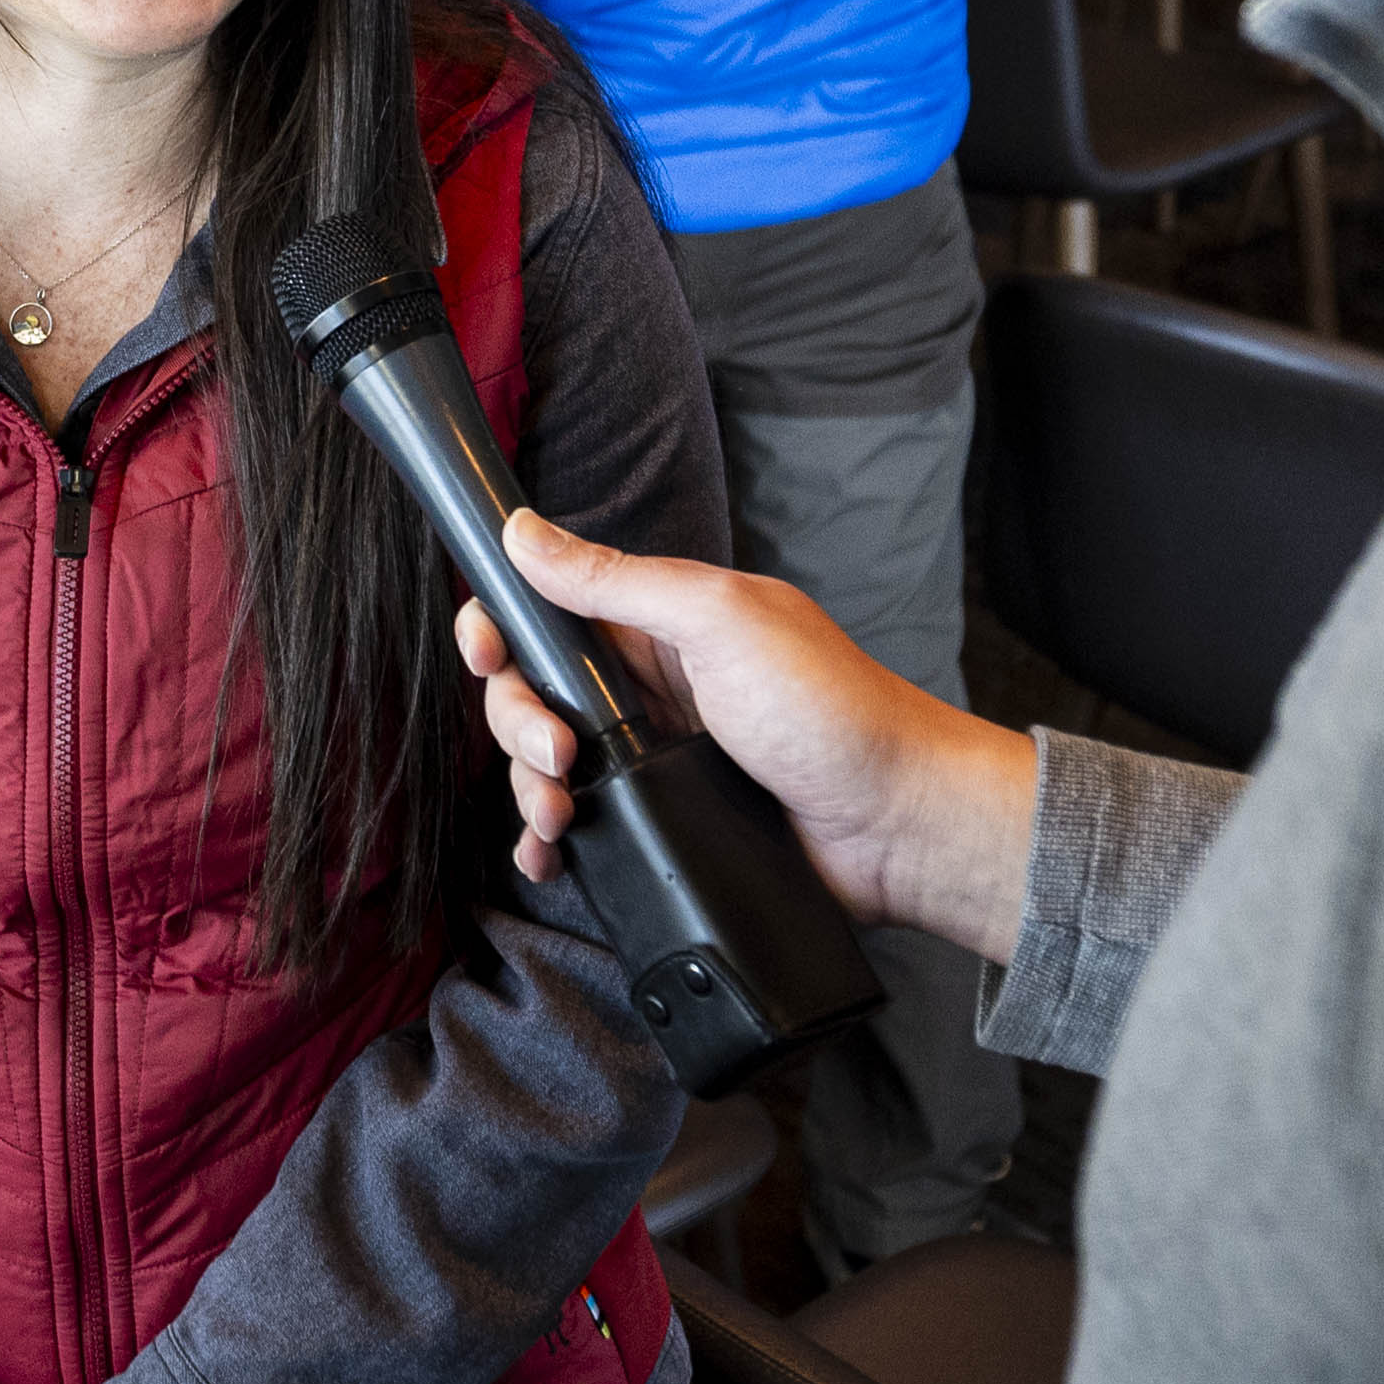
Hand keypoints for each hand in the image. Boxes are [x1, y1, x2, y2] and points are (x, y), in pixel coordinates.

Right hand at [460, 506, 1040, 958]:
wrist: (897, 825)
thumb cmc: (832, 710)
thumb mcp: (720, 622)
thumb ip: (616, 580)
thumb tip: (523, 531)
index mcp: (659, 621)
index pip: (547, 609)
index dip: (500, 628)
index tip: (486, 655)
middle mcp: (647, 685)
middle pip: (532, 691)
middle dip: (518, 723)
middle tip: (557, 755)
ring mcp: (652, 756)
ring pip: (546, 763)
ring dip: (528, 788)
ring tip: (559, 815)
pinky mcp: (662, 818)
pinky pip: (584, 824)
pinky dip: (548, 840)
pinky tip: (548, 853)